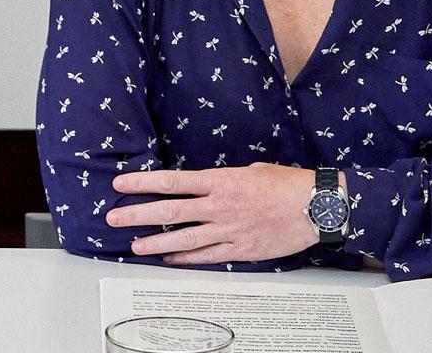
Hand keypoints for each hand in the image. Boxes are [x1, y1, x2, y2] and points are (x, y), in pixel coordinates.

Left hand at [105, 163, 321, 264]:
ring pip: (183, 238)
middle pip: (169, 211)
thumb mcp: (251, 170)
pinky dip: (185, 259)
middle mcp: (219, 206)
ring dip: (156, 243)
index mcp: (220, 181)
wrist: (318, 207)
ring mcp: (229, 230)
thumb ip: (225, 179)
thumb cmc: (288, 184)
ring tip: (134, 245)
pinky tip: (169, 260)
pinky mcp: (241, 250)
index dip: (142, 183)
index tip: (120, 184)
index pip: (171, 181)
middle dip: (137, 214)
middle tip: (113, 218)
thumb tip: (210, 184)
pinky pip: (207, 256)